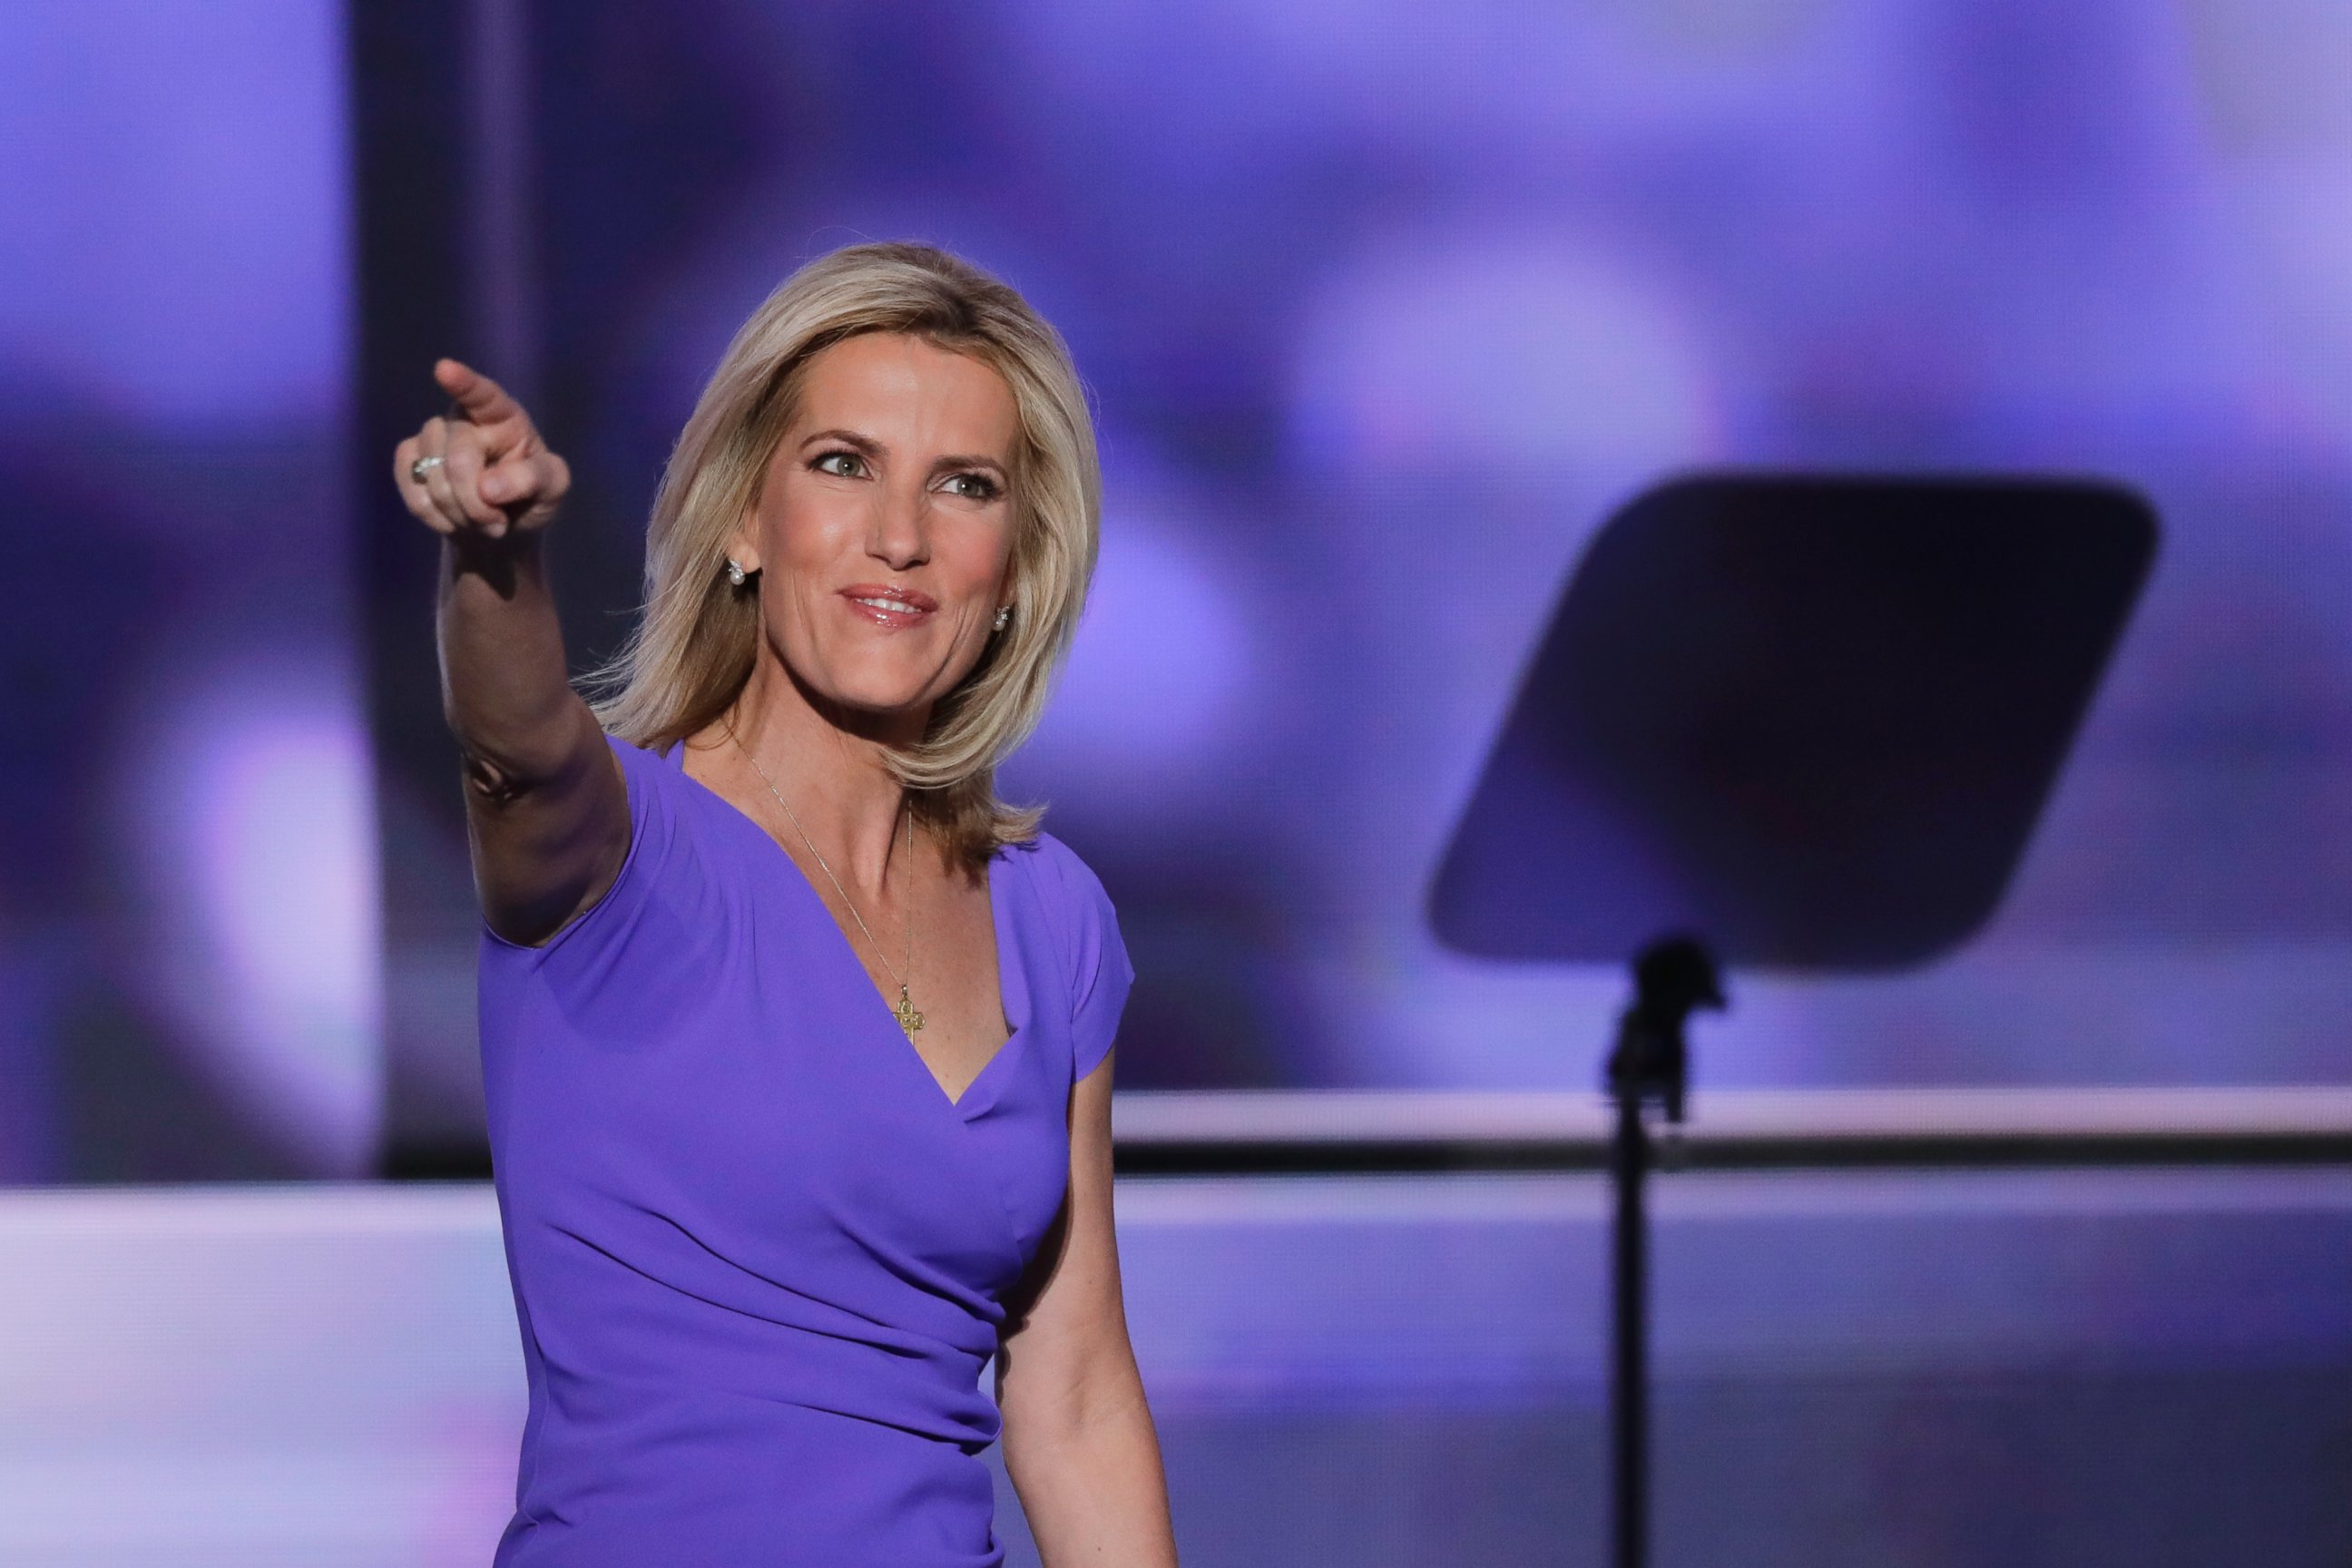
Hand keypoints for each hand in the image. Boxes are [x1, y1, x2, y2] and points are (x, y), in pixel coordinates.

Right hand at [392, 359, 571, 539]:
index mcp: (503, 415)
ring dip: (460, 514)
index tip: (445, 369)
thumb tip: (487, 487)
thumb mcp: (553, 488)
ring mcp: (432, 436)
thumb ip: (533, 479)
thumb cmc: (532, 497)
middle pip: (459, 457)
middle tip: (497, 524)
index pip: (483, 395)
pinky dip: (436, 517)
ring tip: (481, 520)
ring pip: (432, 478)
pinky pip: (414, 493)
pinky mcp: (409, 460)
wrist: (500, 528)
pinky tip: (454, 520)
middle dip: (477, 502)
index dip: (464, 383)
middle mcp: (463, 418)